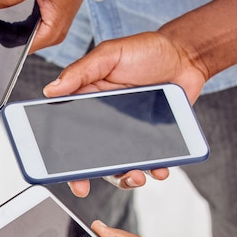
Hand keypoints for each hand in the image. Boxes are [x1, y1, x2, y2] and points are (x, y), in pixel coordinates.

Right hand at [45, 29, 206, 197]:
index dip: (57, 153)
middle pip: (88, 158)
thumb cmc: (146, 50)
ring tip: (135, 176)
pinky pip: (150, 162)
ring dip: (124, 177)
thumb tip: (51, 89)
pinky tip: (159, 168)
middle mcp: (104, 123)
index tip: (52, 168)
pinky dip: (155, 169)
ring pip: (119, 166)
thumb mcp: (109, 54)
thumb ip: (80, 71)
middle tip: (83, 185)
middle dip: (84, 176)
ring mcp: (128, 134)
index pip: (65, 131)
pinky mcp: (151, 140)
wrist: (185, 56)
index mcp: (87, 102)